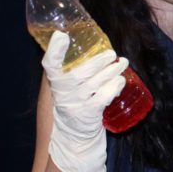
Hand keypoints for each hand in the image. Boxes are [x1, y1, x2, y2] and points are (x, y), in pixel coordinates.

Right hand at [42, 31, 126, 171]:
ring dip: (112, 72)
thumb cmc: (75, 103)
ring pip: (95, 84)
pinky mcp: (88, 115)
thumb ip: (74, 67)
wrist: (74, 135)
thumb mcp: (68, 86)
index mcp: (56, 82)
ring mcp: (75, 105)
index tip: (61, 36)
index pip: (50, 65)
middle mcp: (63, 93)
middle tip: (112, 53)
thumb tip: (94, 44)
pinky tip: (121, 82)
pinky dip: (114, 88)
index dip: (54, 51)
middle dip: (98, 61)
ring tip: (123, 63)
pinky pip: (103, 98)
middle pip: (80, 73)